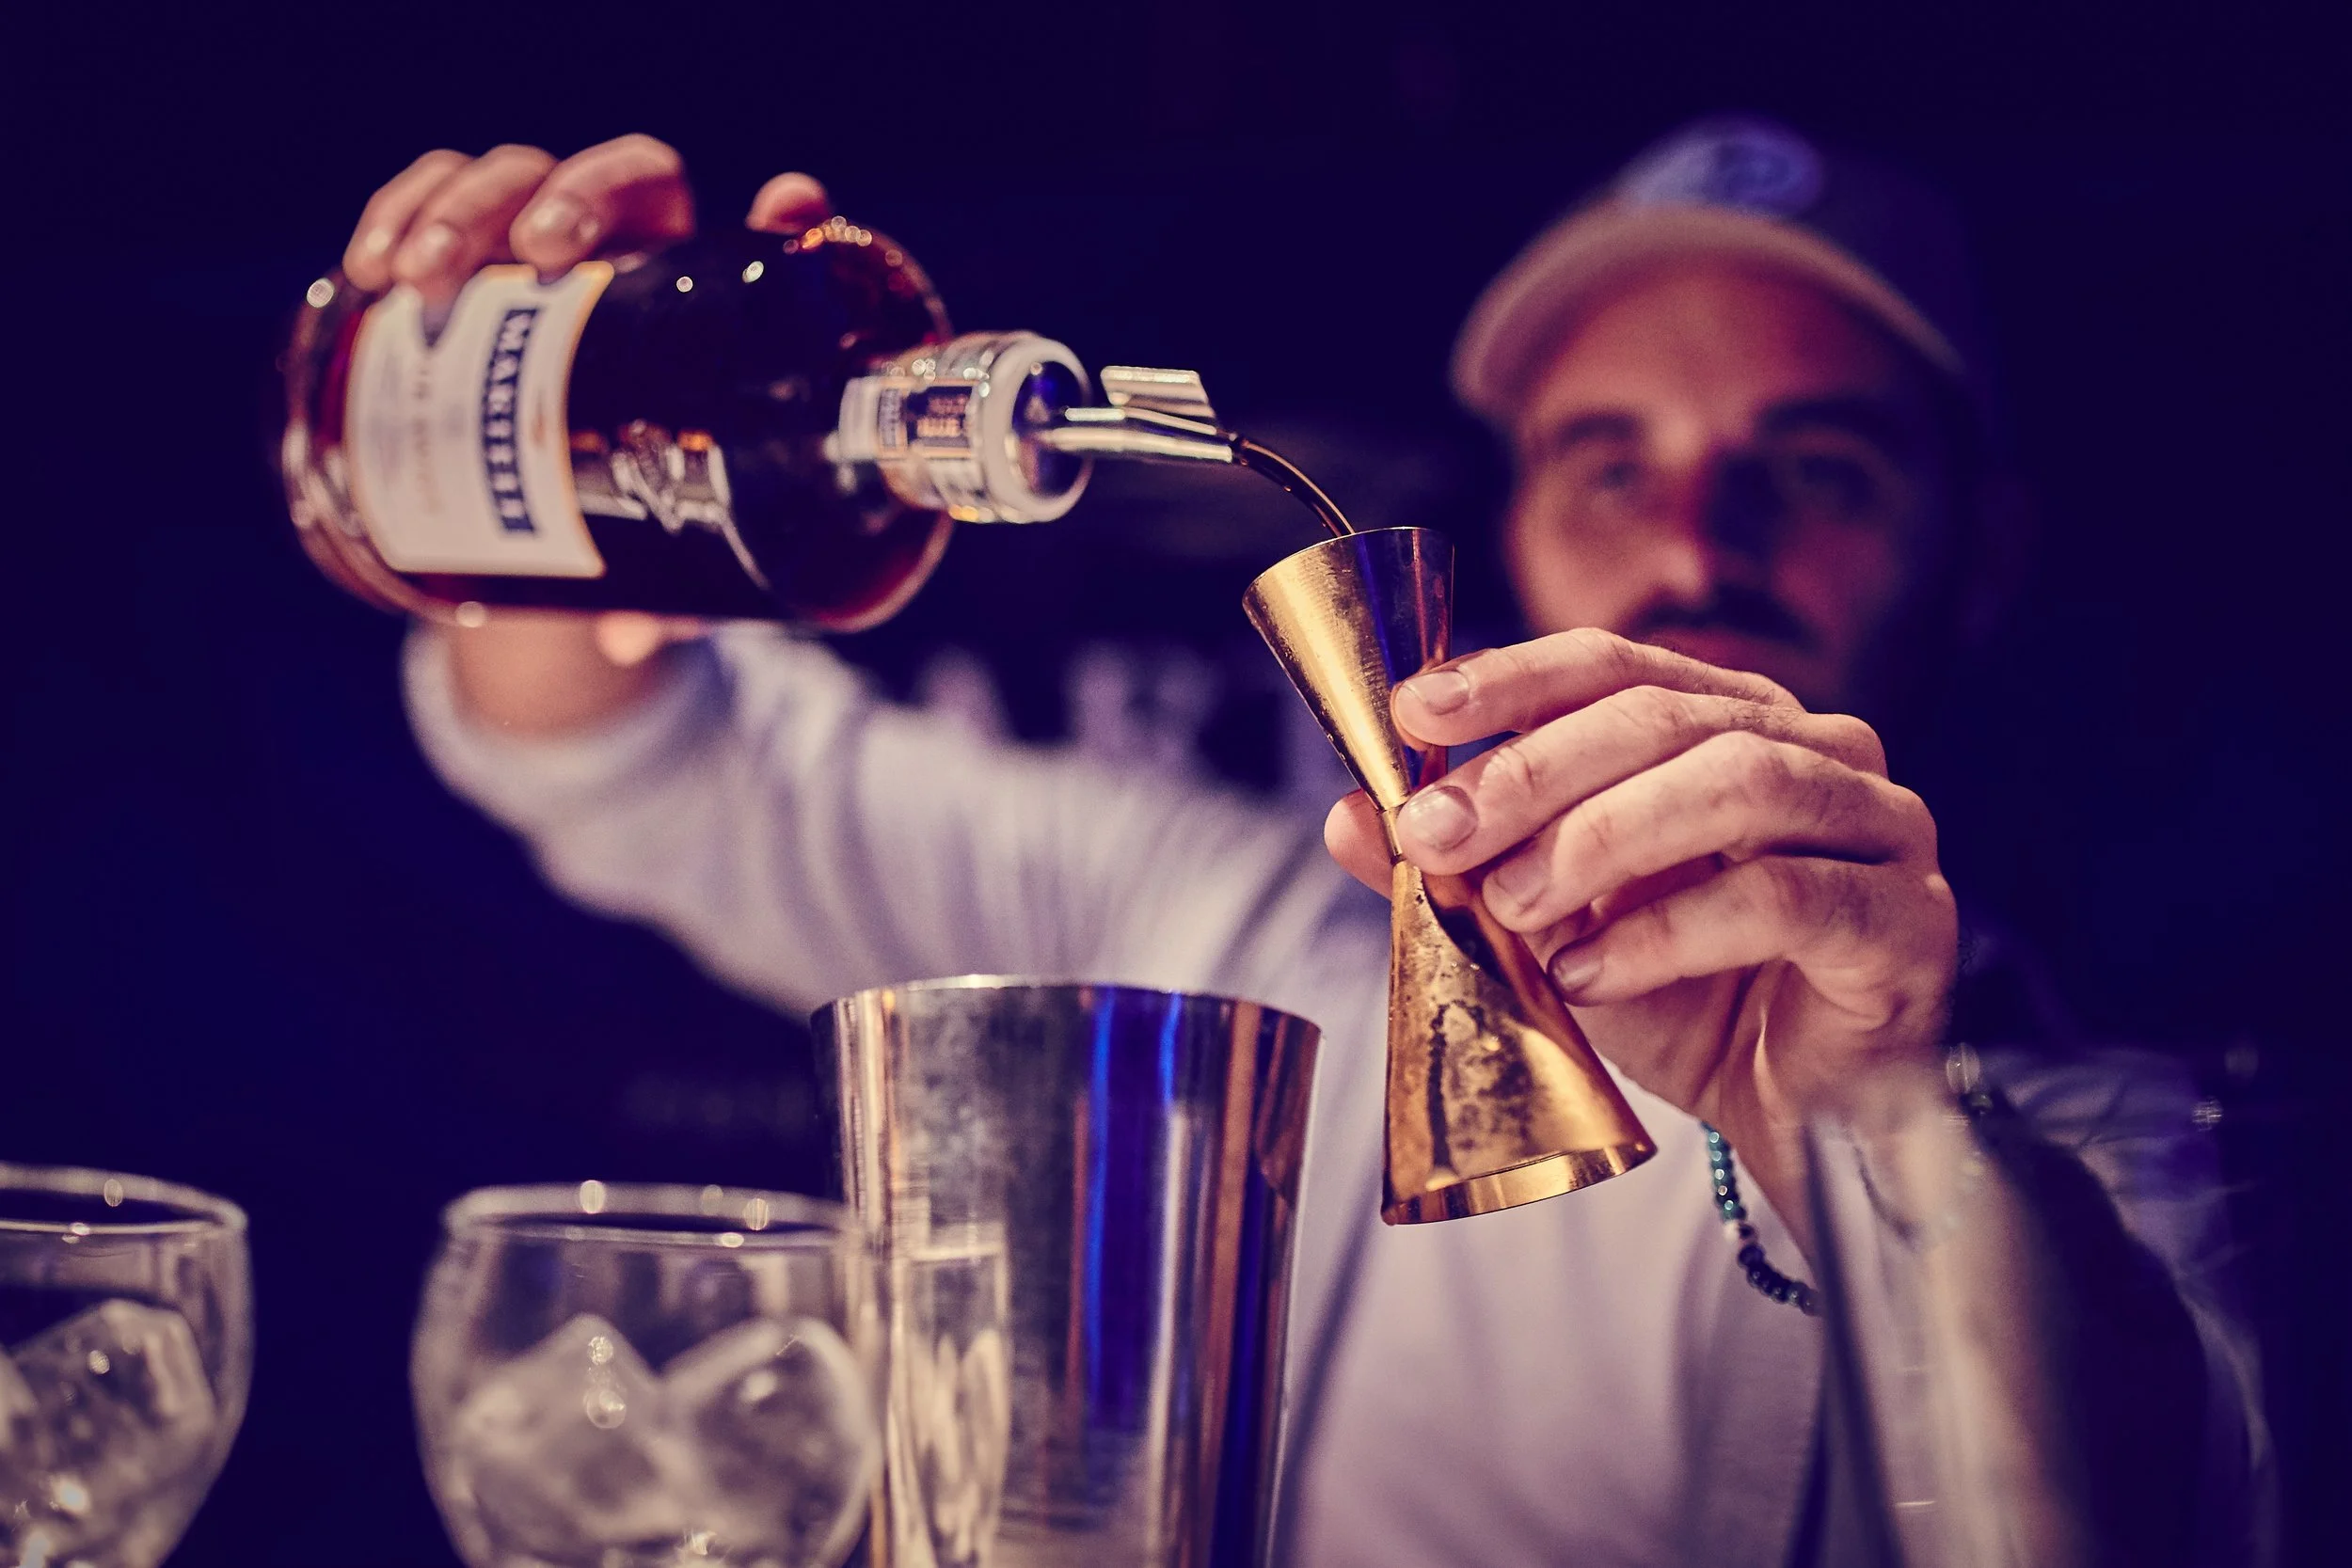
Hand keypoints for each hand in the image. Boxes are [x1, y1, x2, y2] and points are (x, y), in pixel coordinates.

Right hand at [338, 137, 828, 732]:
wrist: (562, 500)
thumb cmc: (648, 510)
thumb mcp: (677, 547)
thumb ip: (676, 591)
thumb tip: (627, 639)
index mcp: (719, 302)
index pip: (766, 231)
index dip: (789, 214)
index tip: (782, 202)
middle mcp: (638, 251)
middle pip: (619, 178)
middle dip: (571, 196)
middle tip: (534, 255)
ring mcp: (545, 240)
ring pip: (513, 176)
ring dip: (458, 205)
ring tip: (419, 281)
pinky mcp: (465, 251)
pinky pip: (429, 198)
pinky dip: (399, 211)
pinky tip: (370, 267)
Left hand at [1325, 628, 1956, 1231]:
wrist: (1806, 1125)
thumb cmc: (1692, 1004)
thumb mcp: (1555, 932)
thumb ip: (1464, 871)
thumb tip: (1346, 817)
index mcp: (1734, 721)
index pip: (1615, 665)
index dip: (1511, 677)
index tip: (1412, 712)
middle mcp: (1819, 750)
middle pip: (1665, 715)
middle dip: (1531, 770)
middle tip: (1436, 833)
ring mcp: (1877, 827)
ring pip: (1737, 783)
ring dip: (1600, 839)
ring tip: (1510, 905)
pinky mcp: (1906, 920)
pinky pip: (1783, 899)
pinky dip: (1668, 933)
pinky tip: (1589, 976)